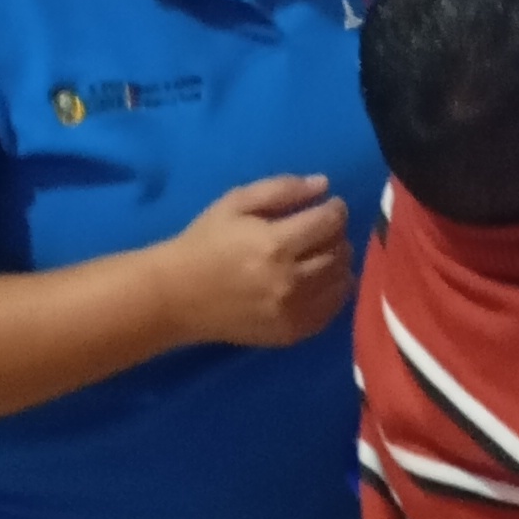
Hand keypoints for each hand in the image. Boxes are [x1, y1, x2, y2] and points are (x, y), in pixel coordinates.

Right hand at [157, 175, 353, 349]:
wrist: (177, 295)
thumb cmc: (204, 242)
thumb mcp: (235, 202)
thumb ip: (282, 189)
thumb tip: (323, 185)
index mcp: (275, 244)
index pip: (329, 223)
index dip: (336, 210)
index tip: (331, 206)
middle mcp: (290, 280)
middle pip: (339, 252)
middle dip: (337, 236)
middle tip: (324, 230)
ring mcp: (292, 311)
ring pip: (341, 282)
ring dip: (340, 263)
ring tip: (323, 254)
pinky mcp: (290, 333)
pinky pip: (330, 311)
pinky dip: (334, 292)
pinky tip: (320, 281)